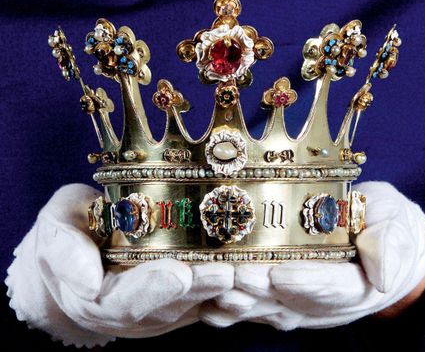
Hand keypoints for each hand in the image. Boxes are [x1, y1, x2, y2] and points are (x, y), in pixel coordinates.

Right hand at [5, 184, 233, 346]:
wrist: (81, 248)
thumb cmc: (70, 231)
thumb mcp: (55, 229)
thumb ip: (64, 251)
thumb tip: (87, 281)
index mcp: (96, 297)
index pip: (124, 301)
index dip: (153, 288)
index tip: (179, 273)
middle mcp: (132, 310)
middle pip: (168, 306)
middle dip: (199, 288)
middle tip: (226, 272)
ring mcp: (159, 308)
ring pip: (193, 306)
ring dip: (221, 293)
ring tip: (246, 276)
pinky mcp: (181, 300)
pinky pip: (206, 300)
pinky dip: (229, 294)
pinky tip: (253, 283)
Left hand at [199, 182, 424, 328]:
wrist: (374, 238)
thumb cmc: (383, 223)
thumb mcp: (395, 224)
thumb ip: (388, 243)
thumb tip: (381, 272)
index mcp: (357, 282)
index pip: (333, 287)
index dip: (306, 283)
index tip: (280, 275)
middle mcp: (326, 301)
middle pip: (292, 301)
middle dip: (262, 290)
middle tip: (236, 277)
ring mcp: (302, 302)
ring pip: (270, 308)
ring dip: (243, 302)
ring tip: (217, 292)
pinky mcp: (283, 297)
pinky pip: (258, 306)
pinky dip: (234, 308)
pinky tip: (210, 304)